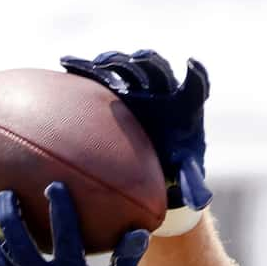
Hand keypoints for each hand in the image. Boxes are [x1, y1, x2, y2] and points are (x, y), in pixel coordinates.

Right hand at [61, 50, 210, 230]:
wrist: (153, 162)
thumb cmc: (174, 168)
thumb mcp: (184, 177)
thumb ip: (191, 185)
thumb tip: (200, 202)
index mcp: (184, 106)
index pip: (195, 86)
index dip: (196, 76)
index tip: (192, 66)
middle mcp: (161, 90)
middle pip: (155, 69)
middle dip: (145, 65)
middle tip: (135, 63)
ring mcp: (136, 86)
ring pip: (127, 67)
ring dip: (116, 63)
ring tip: (101, 66)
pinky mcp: (114, 87)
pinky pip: (99, 75)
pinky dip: (84, 68)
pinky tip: (66, 64)